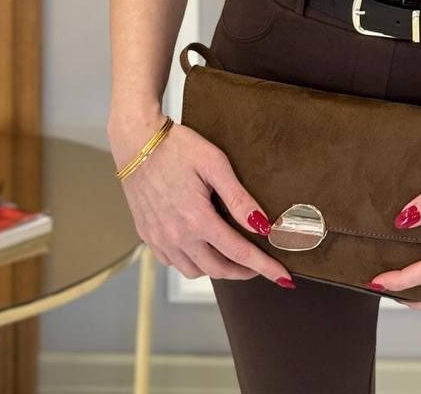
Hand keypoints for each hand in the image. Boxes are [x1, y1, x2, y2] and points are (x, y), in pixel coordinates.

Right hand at [109, 110, 295, 287]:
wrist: (137, 142)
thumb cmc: (178, 148)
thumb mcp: (215, 165)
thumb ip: (239, 199)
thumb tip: (263, 225)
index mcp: (197, 220)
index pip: (239, 253)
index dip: (264, 267)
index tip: (283, 278)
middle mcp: (177, 237)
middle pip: (218, 269)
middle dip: (243, 271)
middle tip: (260, 265)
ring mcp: (159, 239)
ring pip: (194, 271)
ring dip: (217, 269)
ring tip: (232, 256)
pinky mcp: (148, 236)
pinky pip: (173, 262)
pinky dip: (192, 262)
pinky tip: (201, 247)